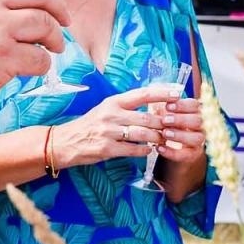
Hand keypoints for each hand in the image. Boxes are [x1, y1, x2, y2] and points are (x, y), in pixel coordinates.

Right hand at [50, 88, 167, 169]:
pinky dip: (144, 150)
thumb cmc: (90, 125)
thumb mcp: (106, 109)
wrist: (66, 141)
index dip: (162, 93)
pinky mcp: (107, 148)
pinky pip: (133, 149)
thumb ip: (126, 107)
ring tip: (162, 140)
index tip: (177, 93)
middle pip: (147, 117)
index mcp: (113, 101)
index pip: (142, 94)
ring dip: (156, 138)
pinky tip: (148, 150)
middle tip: (172, 127)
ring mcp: (109, 132)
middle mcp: (112, 114)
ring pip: (143, 134)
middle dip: (163, 124)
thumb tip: (153, 105)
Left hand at [152, 96, 206, 163]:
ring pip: (197, 138)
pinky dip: (172, 152)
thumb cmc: (166, 124)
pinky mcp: (192, 155)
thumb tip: (156, 95)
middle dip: (181, 120)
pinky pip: (186, 155)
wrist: (169, 147)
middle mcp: (200, 126)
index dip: (183, 105)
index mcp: (195, 112)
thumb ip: (161, 104)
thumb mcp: (163, 112)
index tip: (168, 106)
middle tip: (165, 120)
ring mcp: (198, 141)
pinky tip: (159, 147)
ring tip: (164, 133)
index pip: (195, 105)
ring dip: (180, 135)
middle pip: (198, 120)